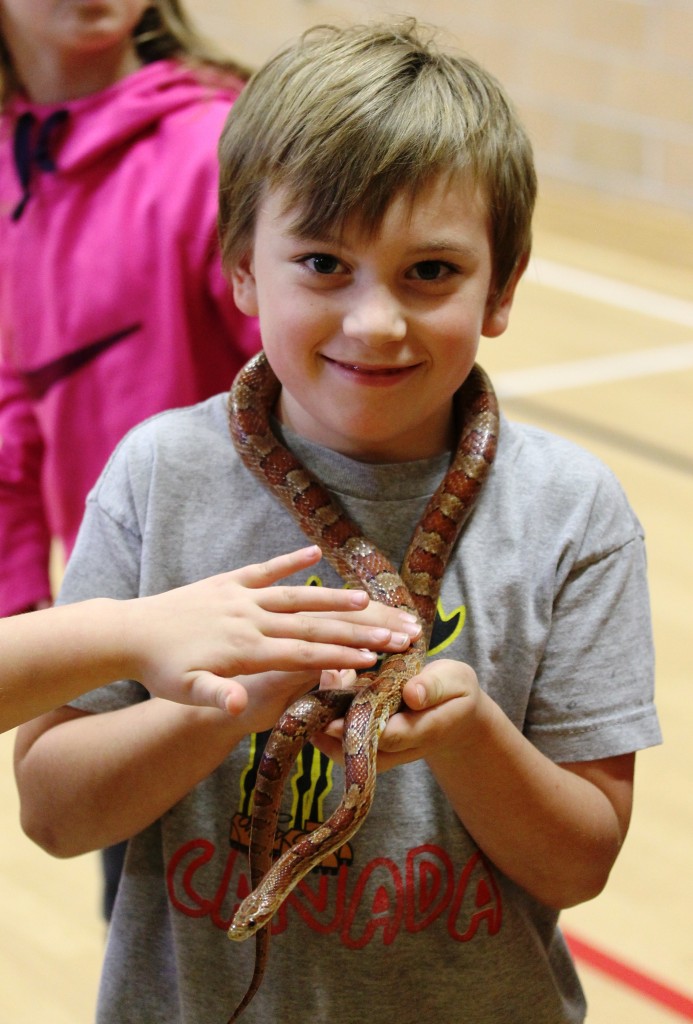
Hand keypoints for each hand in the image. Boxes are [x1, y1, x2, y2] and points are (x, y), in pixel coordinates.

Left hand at [123, 545, 420, 712]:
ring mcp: (241, 597)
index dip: (342, 656)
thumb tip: (235, 707)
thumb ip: (213, 696)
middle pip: (312, 624)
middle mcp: (251, 618)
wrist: (129, 632)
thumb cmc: (160, 670)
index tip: (377, 659)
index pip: (304, 653)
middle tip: (393, 632)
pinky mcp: (229, 582)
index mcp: (246, 648)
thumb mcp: (183, 691)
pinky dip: (289, 560)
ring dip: (333, 597)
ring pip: (296, 596)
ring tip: (368, 599)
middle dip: (356, 629)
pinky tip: (315, 552)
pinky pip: (264, 570)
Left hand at [312, 658, 481, 770]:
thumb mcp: (455, 681)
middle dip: (332, 728)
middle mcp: (399, 748)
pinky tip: (322, 692)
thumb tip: (412, 694)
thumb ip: (435, 687)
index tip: (332, 720)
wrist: (456, 715)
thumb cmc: (455, 692)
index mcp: (423, 730)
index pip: (388, 736)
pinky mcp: (370, 746)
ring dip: (324, 727)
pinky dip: (327, 722)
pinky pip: (342, 743)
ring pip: (345, 752)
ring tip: (315, 692)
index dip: (359, 729)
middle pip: (359, 751)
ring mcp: (383, 752)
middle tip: (313, 700)